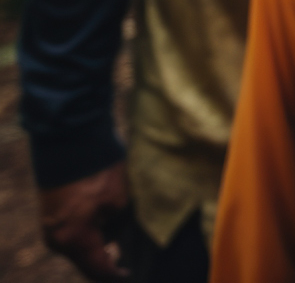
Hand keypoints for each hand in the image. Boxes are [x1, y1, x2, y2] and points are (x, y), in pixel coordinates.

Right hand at [39, 163, 131, 280]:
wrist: (70, 138)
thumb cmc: (100, 170)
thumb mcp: (121, 202)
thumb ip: (120, 228)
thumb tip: (119, 241)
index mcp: (74, 240)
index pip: (98, 269)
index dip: (117, 274)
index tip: (132, 274)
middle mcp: (56, 239)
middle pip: (86, 260)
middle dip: (108, 260)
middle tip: (130, 258)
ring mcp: (50, 226)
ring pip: (79, 245)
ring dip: (99, 244)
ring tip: (123, 237)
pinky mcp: (51, 212)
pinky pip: (73, 231)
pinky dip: (90, 231)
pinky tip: (108, 222)